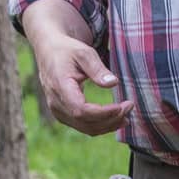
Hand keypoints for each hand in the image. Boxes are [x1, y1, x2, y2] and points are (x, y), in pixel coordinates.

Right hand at [23, 5, 132, 136]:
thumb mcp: (83, 53)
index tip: (122, 106)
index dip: (104, 113)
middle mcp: (56, 104)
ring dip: (109, 125)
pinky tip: (116, 119)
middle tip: (129, 106)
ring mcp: (58, 112)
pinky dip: (101, 125)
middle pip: (86, 123)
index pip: (82, 110)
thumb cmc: (67, 50)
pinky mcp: (63, 115)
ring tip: (127, 116)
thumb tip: (113, 83)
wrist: (49, 52)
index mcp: (60, 87)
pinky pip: (84, 126)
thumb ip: (97, 69)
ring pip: (87, 128)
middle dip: (111, 119)